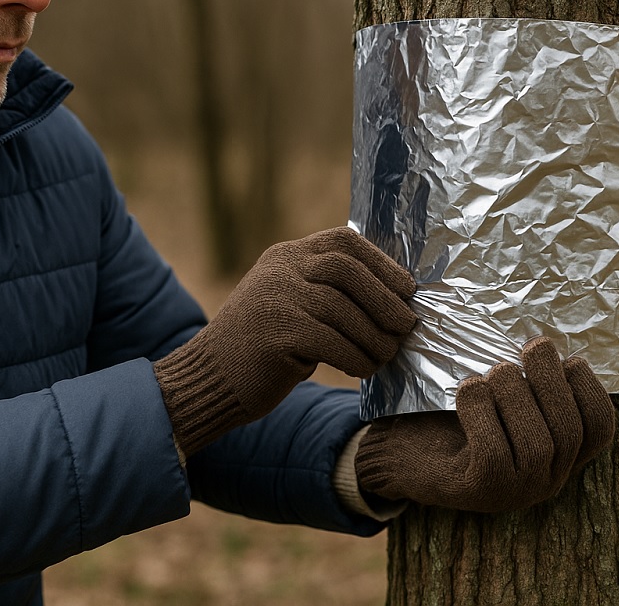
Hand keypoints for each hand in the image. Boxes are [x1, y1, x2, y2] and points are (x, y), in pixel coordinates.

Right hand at [154, 226, 416, 456]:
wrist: (211, 377)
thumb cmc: (264, 347)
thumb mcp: (292, 302)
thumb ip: (329, 291)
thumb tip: (396, 300)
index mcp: (287, 256)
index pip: (344, 242)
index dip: (383, 264)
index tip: (406, 290)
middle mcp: (280, 270)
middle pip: (346, 269)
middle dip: (385, 299)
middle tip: (405, 327)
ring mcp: (274, 299)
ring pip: (342, 309)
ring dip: (374, 337)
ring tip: (386, 355)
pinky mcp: (274, 334)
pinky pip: (331, 342)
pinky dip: (356, 357)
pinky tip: (361, 369)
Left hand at [354, 337, 614, 512]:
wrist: (399, 446)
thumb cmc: (451, 411)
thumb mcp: (497, 392)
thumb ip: (527, 376)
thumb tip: (546, 337)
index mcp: (559, 453)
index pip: (600, 429)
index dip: (592, 390)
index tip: (570, 360)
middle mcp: (545, 479)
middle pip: (569, 431)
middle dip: (553, 382)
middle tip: (534, 348)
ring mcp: (515, 491)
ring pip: (536, 443)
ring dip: (515, 394)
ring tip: (494, 372)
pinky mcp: (482, 492)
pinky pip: (494, 451)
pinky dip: (482, 412)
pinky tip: (468, 391)